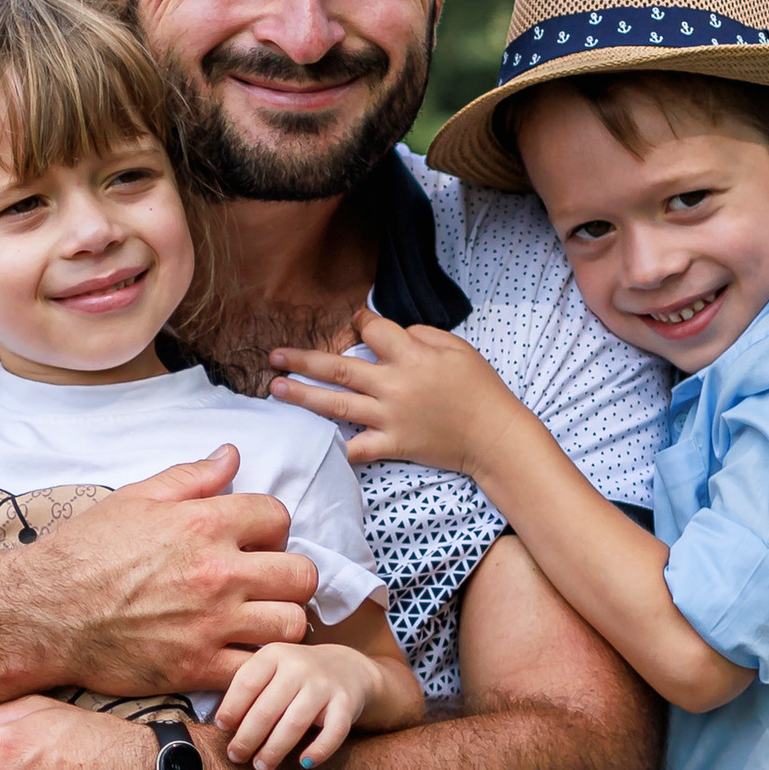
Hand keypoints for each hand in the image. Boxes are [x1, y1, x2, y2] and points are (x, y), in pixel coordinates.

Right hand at [0, 450, 318, 695]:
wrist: (43, 612)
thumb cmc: (84, 552)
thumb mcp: (135, 499)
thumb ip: (191, 477)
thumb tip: (231, 455)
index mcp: (204, 523)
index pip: (278, 516)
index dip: (271, 528)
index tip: (255, 542)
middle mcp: (216, 573)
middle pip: (301, 574)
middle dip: (288, 576)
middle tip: (265, 583)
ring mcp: (211, 624)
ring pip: (292, 624)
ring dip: (280, 621)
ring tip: (258, 620)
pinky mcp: (197, 667)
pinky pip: (257, 669)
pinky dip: (256, 664)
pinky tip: (238, 654)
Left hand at [213, 639, 374, 769]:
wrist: (348, 668)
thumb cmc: (297, 676)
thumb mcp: (272, 669)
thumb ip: (250, 689)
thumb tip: (224, 726)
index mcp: (275, 655)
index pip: (247, 683)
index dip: (231, 708)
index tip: (223, 729)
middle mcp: (299, 666)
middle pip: (267, 709)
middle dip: (247, 738)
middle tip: (236, 756)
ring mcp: (324, 685)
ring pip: (295, 723)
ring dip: (274, 750)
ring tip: (261, 766)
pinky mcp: (346, 703)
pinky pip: (333, 732)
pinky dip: (319, 750)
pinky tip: (304, 763)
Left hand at [272, 312, 516, 474]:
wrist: (495, 436)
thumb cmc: (480, 388)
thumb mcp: (457, 348)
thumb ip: (420, 335)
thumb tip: (392, 333)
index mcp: (412, 356)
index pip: (371, 330)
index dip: (360, 321)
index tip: (355, 322)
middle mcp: (394, 386)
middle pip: (338, 368)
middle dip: (303, 360)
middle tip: (274, 356)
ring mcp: (391, 418)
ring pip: (337, 405)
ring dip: (303, 396)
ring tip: (277, 388)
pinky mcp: (393, 445)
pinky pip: (357, 448)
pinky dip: (339, 446)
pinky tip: (319, 441)